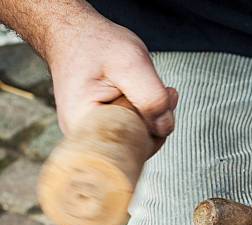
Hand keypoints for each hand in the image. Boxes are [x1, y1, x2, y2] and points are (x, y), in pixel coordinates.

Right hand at [44, 11, 177, 146]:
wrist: (73, 36)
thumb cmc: (95, 45)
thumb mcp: (130, 64)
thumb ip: (152, 98)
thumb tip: (165, 127)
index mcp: (84, 126)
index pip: (131, 149)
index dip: (153, 130)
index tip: (157, 98)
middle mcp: (85, 137)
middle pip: (136, 147)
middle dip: (156, 121)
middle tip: (164, 91)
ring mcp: (94, 135)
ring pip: (137, 139)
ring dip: (153, 116)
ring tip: (152, 87)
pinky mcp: (103, 129)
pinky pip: (133, 131)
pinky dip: (145, 114)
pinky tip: (146, 94)